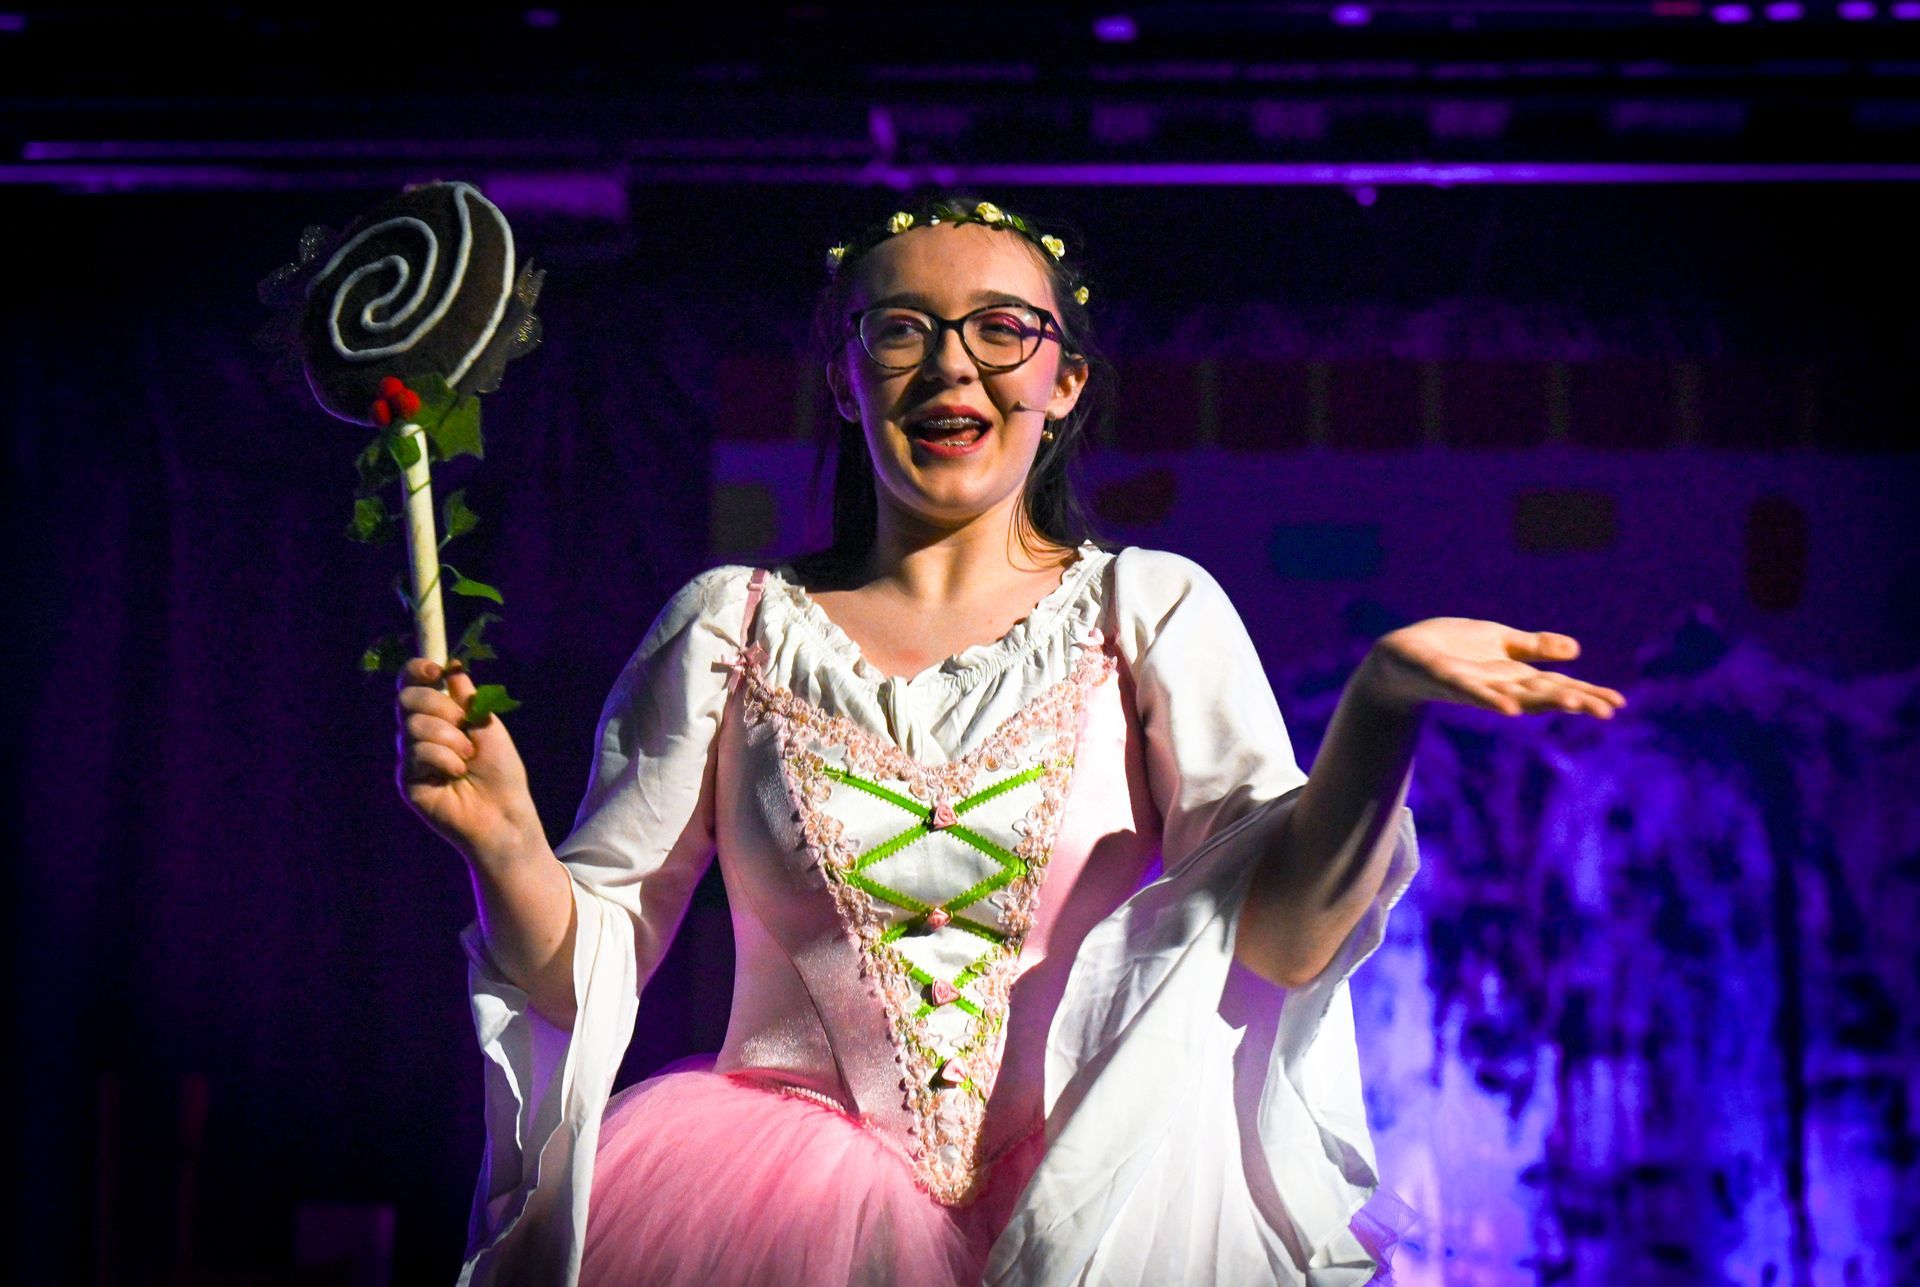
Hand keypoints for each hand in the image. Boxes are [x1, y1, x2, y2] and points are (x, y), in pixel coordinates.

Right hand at [394, 657, 541, 860]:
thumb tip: (453, 667)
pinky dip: (444, 759)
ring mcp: (410, 758)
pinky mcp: (407, 781)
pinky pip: (416, 753)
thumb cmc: (500, 771)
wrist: (505, 811)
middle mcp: (417, 734)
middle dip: (440, 706)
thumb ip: (467, 698)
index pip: (411, 684)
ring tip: (468, 757)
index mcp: (436, 717)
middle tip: (464, 724)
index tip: (436, 670)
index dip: (417, 670)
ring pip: (413, 725)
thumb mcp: (487, 725)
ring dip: (449, 738)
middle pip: (406, 699)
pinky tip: (457, 774)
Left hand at [1356, 618, 1626, 718]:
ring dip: (1544, 702)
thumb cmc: (1449, 648)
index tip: (1617, 703)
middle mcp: (1499, 685)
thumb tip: (1576, 650)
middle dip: (1575, 701)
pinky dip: (1492, 700)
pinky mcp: (1447, 679)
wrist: (1399, 655)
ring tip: (1576, 704)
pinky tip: (1511, 708)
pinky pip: (1472, 693)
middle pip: (1543, 694)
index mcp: (1513, 674)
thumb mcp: (1497, 640)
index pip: (1557, 685)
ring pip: (1515, 696)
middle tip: (1607, 711)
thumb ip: (1533, 647)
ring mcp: (1474, 685)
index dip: (1586, 692)